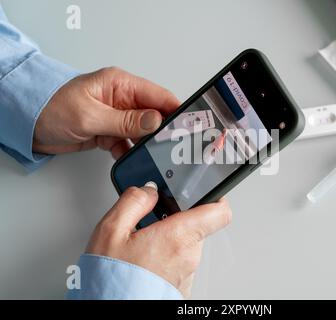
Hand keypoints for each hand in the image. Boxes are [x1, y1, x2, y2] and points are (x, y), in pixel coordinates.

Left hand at [33, 67, 179, 158]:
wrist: (29, 124)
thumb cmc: (52, 107)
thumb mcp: (91, 115)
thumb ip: (125, 120)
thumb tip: (155, 121)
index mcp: (120, 84)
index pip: (157, 95)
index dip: (174, 110)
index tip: (187, 125)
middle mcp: (122, 99)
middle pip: (154, 115)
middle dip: (162, 130)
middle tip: (170, 145)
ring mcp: (117, 116)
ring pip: (143, 131)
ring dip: (145, 143)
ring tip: (149, 154)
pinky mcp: (110, 131)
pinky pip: (128, 142)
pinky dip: (129, 150)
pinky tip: (127, 155)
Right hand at [86, 184, 231, 297]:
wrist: (113, 313)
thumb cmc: (113, 280)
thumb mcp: (111, 231)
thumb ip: (133, 202)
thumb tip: (148, 190)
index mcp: (178, 236)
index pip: (219, 211)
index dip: (215, 196)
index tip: (204, 190)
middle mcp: (189, 256)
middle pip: (196, 225)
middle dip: (176, 218)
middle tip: (153, 217)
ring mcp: (187, 273)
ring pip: (186, 244)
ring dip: (169, 238)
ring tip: (142, 241)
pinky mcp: (180, 286)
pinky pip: (179, 262)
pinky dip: (166, 256)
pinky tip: (144, 258)